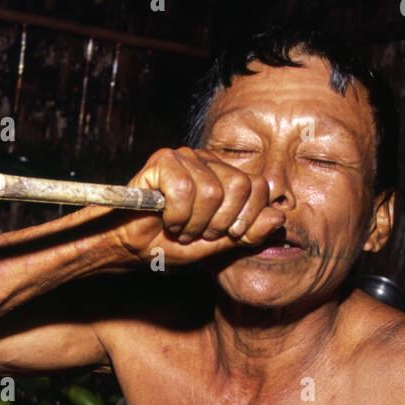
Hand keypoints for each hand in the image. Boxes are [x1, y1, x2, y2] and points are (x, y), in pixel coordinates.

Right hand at [112, 147, 283, 265]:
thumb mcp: (216, 246)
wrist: (127, 247)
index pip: (259, 186)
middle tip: (199, 233)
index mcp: (224, 177)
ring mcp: (185, 157)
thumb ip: (247, 233)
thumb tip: (278, 218)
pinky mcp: (163, 160)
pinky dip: (177, 215)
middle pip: (240, 186)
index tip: (227, 234)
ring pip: (212, 190)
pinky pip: (185, 189)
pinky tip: (167, 220)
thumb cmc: (168, 244)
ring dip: (194, 222)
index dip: (248, 217)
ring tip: (180, 228)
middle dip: (220, 222)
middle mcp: (208, 162)